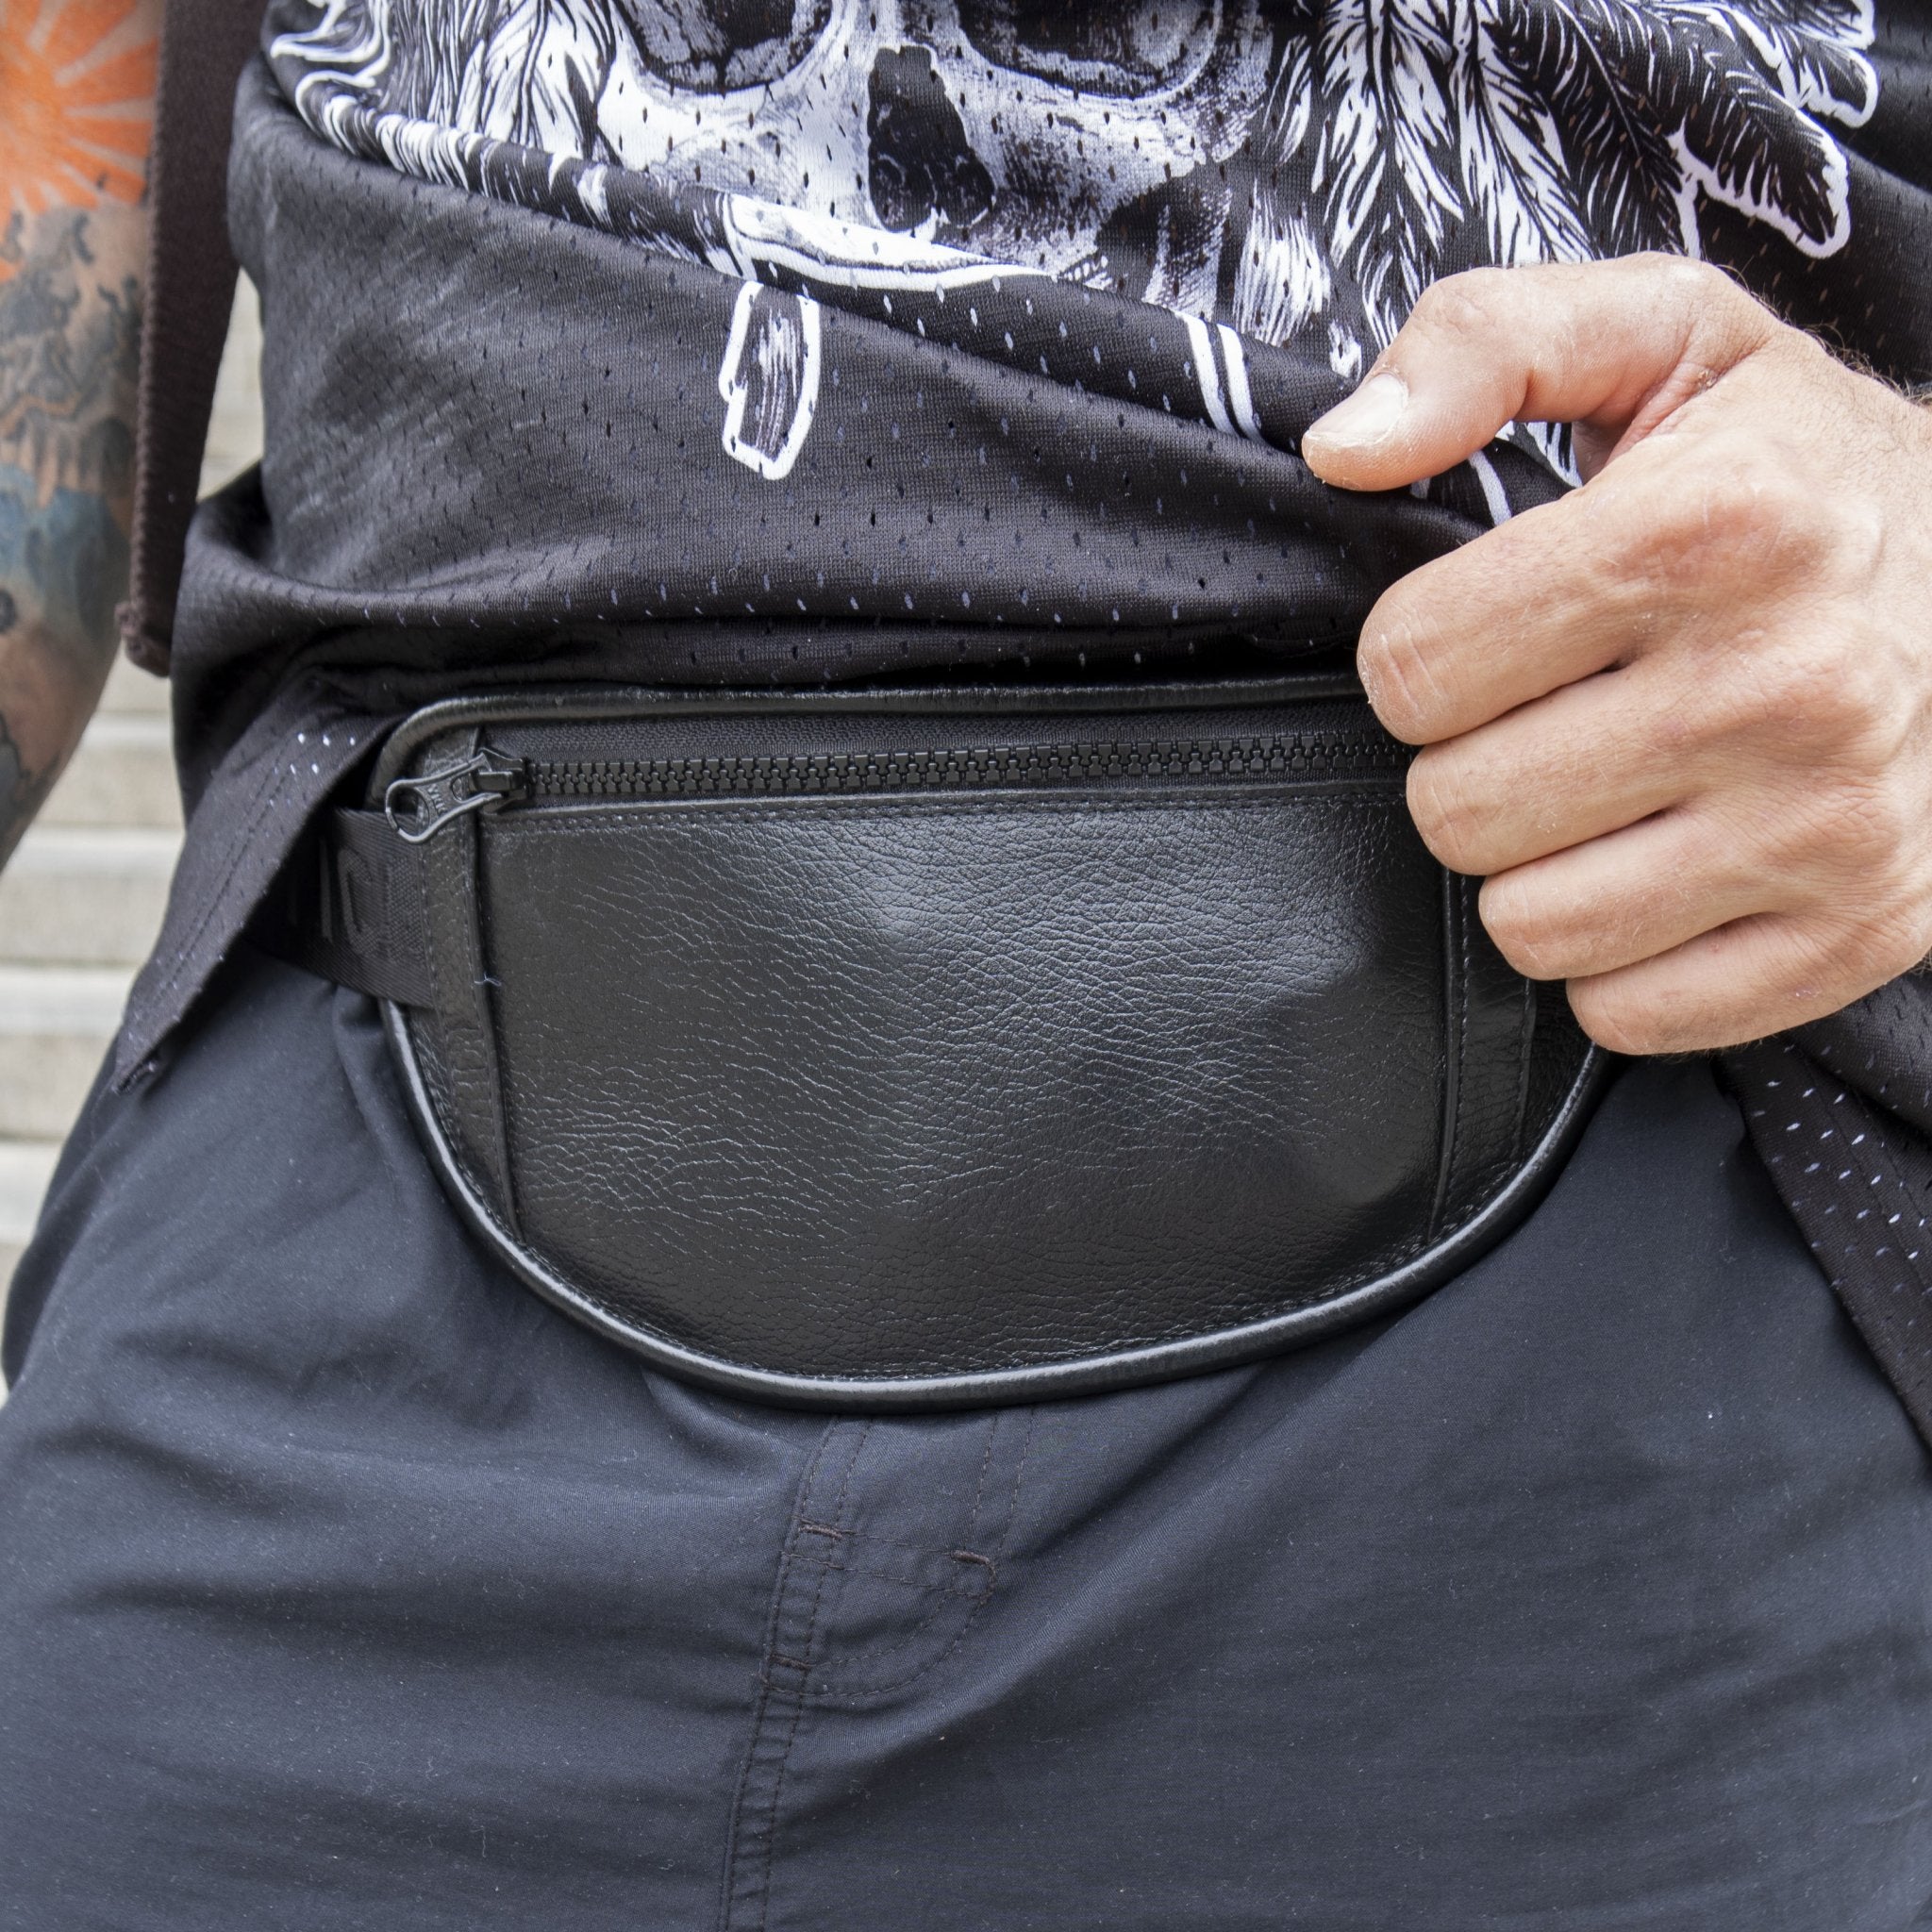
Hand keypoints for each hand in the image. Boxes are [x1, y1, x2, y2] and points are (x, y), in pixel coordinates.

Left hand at [1301, 254, 1931, 1054]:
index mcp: (1710, 527)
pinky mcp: (1863, 926)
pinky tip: (1665, 862)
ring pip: (1529, 927)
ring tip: (1610, 784)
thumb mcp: (1664, 340)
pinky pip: (1627, 1013)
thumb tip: (1338, 450)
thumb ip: (1484, 347)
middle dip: (1472, 762)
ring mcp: (1835, 823)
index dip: (1420, 653)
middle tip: (1553, 710)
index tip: (1490, 629)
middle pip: (1456, 812)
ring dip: (1538, 864)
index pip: (1410, 668)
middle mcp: (1786, 683)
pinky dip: (1619, 955)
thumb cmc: (1801, 464)